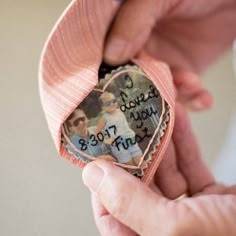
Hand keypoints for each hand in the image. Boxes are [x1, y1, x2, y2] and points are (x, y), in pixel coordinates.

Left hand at [83, 103, 235, 234]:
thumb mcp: (179, 228)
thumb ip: (131, 205)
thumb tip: (93, 177)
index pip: (110, 214)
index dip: (103, 183)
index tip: (102, 150)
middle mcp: (166, 232)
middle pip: (139, 188)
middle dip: (135, 152)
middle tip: (126, 122)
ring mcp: (190, 215)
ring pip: (166, 172)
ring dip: (161, 141)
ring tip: (151, 113)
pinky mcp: (212, 199)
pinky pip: (191, 167)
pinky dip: (185, 143)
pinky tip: (178, 120)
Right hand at [104, 0, 235, 109]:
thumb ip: (133, 20)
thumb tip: (110, 55)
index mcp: (123, 27)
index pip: (104, 56)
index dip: (105, 75)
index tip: (109, 94)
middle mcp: (139, 48)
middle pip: (130, 80)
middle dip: (142, 95)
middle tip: (152, 102)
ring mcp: (161, 62)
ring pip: (157, 92)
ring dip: (172, 99)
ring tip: (187, 91)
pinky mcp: (183, 72)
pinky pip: (183, 95)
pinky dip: (194, 100)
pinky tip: (203, 98)